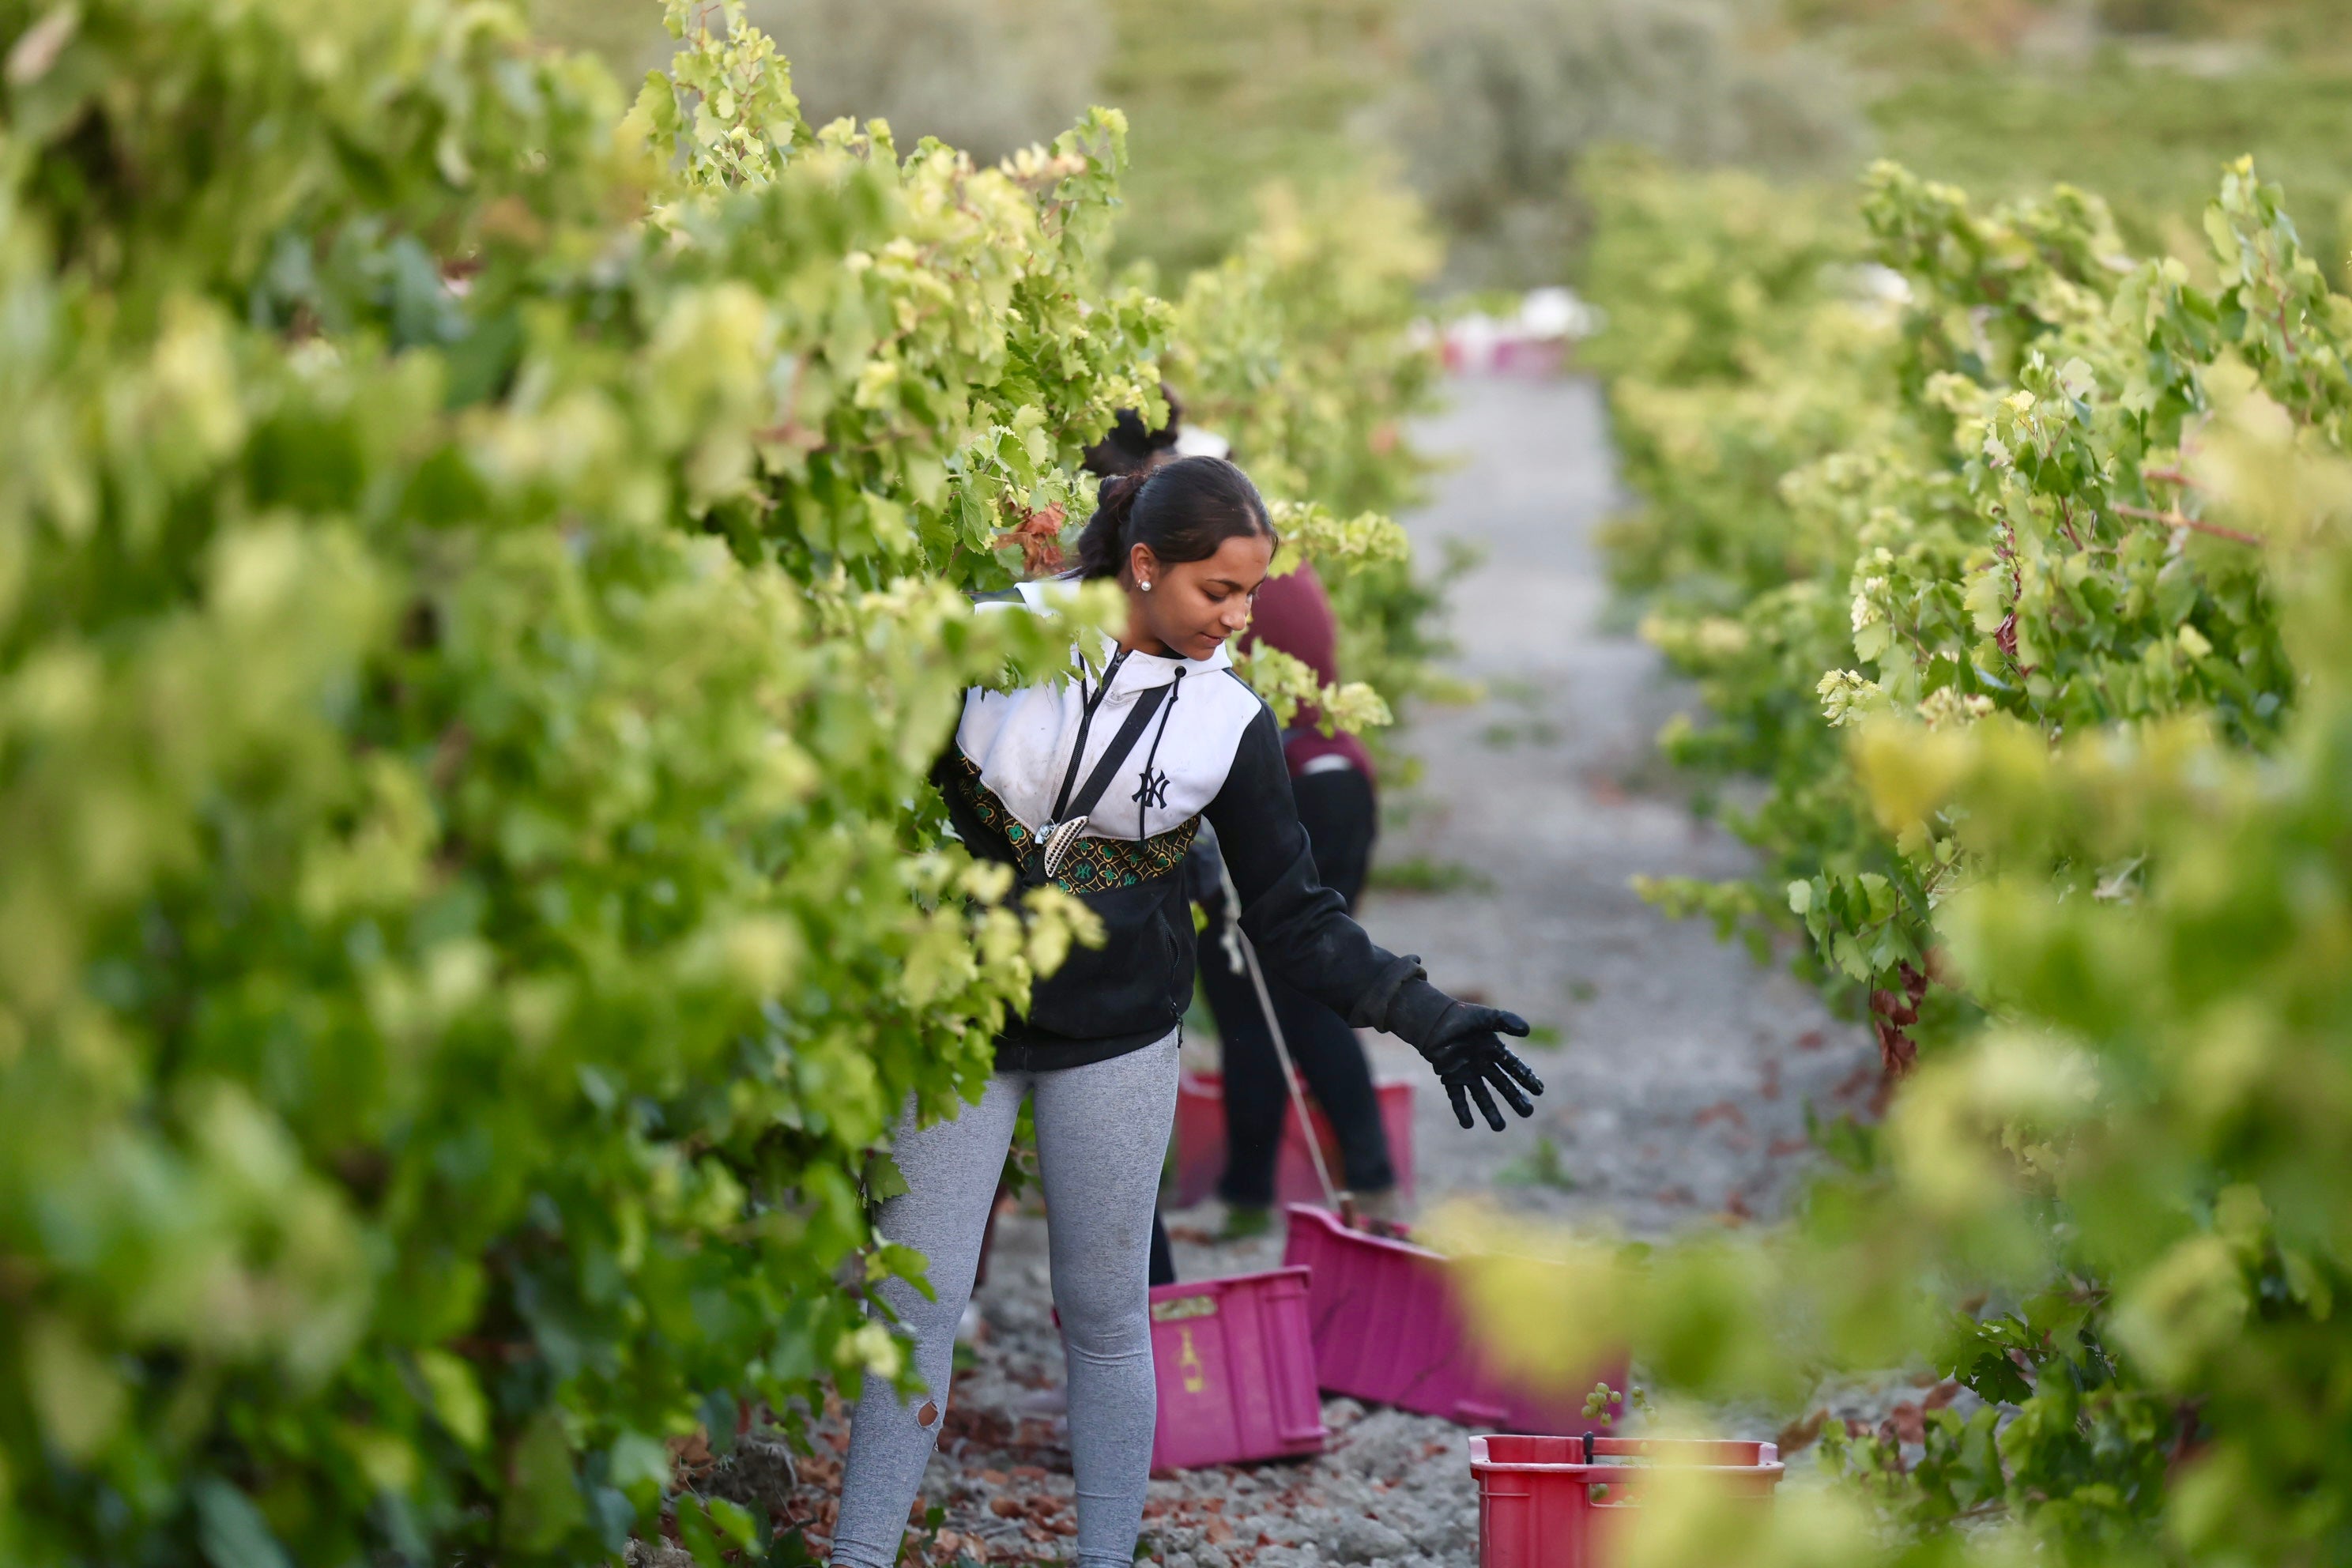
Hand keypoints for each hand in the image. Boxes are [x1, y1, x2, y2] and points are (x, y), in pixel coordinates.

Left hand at [1424, 1004, 1544, 1130]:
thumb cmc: (1460, 1016)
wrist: (1432, 1019)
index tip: (1539, 1090)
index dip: (1526, 1077)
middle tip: (1527, 1112)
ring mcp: (1467, 1072)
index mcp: (1494, 1050)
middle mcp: (1483, 1064)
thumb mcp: (1485, 1016)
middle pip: (1502, 1085)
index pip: (1514, 1067)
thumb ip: (1505, 1021)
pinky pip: (1458, 1097)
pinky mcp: (1450, 1077)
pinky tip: (1468, 1124)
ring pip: (1481, 1096)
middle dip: (1515, 1098)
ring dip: (1490, 1111)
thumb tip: (1527, 1030)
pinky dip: (1462, 1110)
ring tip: (1499, 1127)